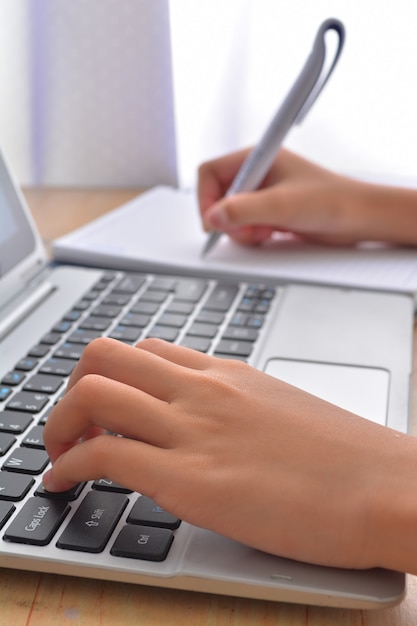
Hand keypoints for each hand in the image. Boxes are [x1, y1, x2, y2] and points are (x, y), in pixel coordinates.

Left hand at [43, 337, 416, 572]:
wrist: (386, 486)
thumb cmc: (346, 455)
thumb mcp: (280, 409)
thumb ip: (234, 407)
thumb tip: (206, 422)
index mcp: (225, 374)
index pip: (145, 350)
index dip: (110, 374)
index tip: (101, 403)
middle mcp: (202, 391)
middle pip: (105, 355)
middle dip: (72, 387)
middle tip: (70, 423)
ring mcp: (194, 431)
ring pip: (93, 394)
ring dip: (58, 423)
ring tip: (60, 453)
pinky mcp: (192, 480)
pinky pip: (104, 457)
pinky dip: (68, 466)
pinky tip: (66, 483)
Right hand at [198, 148, 416, 245]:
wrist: (359, 219)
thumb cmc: (332, 201)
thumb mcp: (282, 205)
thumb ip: (243, 209)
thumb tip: (212, 218)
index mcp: (257, 158)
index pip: (210, 173)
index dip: (206, 198)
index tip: (214, 221)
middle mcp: (257, 174)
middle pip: (217, 197)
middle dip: (228, 219)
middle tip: (246, 229)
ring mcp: (263, 194)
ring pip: (230, 216)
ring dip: (241, 230)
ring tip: (264, 231)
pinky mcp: (270, 213)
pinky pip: (245, 226)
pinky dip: (252, 236)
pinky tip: (271, 234)